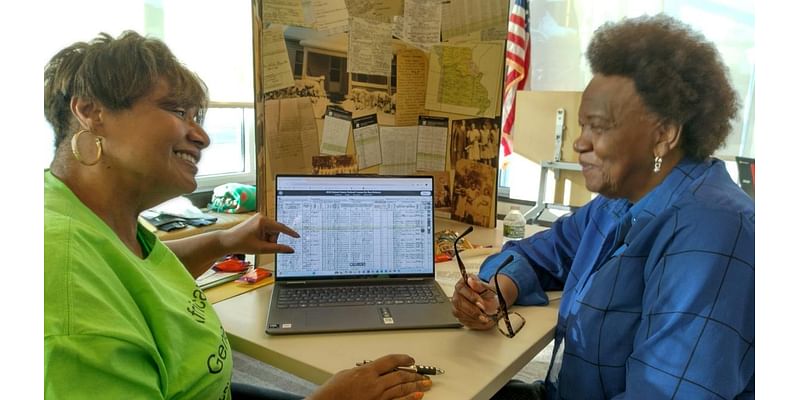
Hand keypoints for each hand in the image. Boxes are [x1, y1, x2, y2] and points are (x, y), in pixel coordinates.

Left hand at [219, 213, 298, 254]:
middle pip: (275, 231)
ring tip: (256, 243)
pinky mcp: (256, 222)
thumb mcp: (261, 248)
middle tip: (261, 246)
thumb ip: (278, 249)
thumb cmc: (241, 243)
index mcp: (263, 221)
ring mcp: (258, 219)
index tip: (297, 236)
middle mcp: (261, 217)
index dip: (290, 233)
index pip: (281, 227)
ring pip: (271, 232)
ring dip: (267, 240)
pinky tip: (255, 240)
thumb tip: (290, 250)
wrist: (227, 241)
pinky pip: (266, 231)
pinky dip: (263, 238)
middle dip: (271, 240)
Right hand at [308, 354, 431, 399]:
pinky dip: (408, 398)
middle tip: (421, 373)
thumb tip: (374, 369)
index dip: (403, 358)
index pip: (390, 361)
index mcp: (366, 372)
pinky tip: (417, 396)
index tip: (410, 359)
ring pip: (401, 389)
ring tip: (425, 383)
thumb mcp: (347, 373)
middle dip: (413, 373)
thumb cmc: (333, 391)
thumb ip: (364, 370)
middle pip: (400, 375)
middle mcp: (374, 384)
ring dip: (415, 385)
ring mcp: (377, 397)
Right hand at [450, 274, 499, 329]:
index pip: (462, 289)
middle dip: (472, 310)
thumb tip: (471, 281)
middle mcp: (456, 294)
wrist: (490, 302)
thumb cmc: (487, 293)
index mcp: (462, 284)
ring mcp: (456, 305)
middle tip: (483, 314)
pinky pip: (461, 319)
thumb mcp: (487, 288)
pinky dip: (472, 321)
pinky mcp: (458, 314)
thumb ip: (479, 285)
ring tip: (484, 318)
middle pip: (458, 302)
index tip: (481, 303)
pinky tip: (480, 320)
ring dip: (473, 317)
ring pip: (459, 312)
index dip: (471, 297)